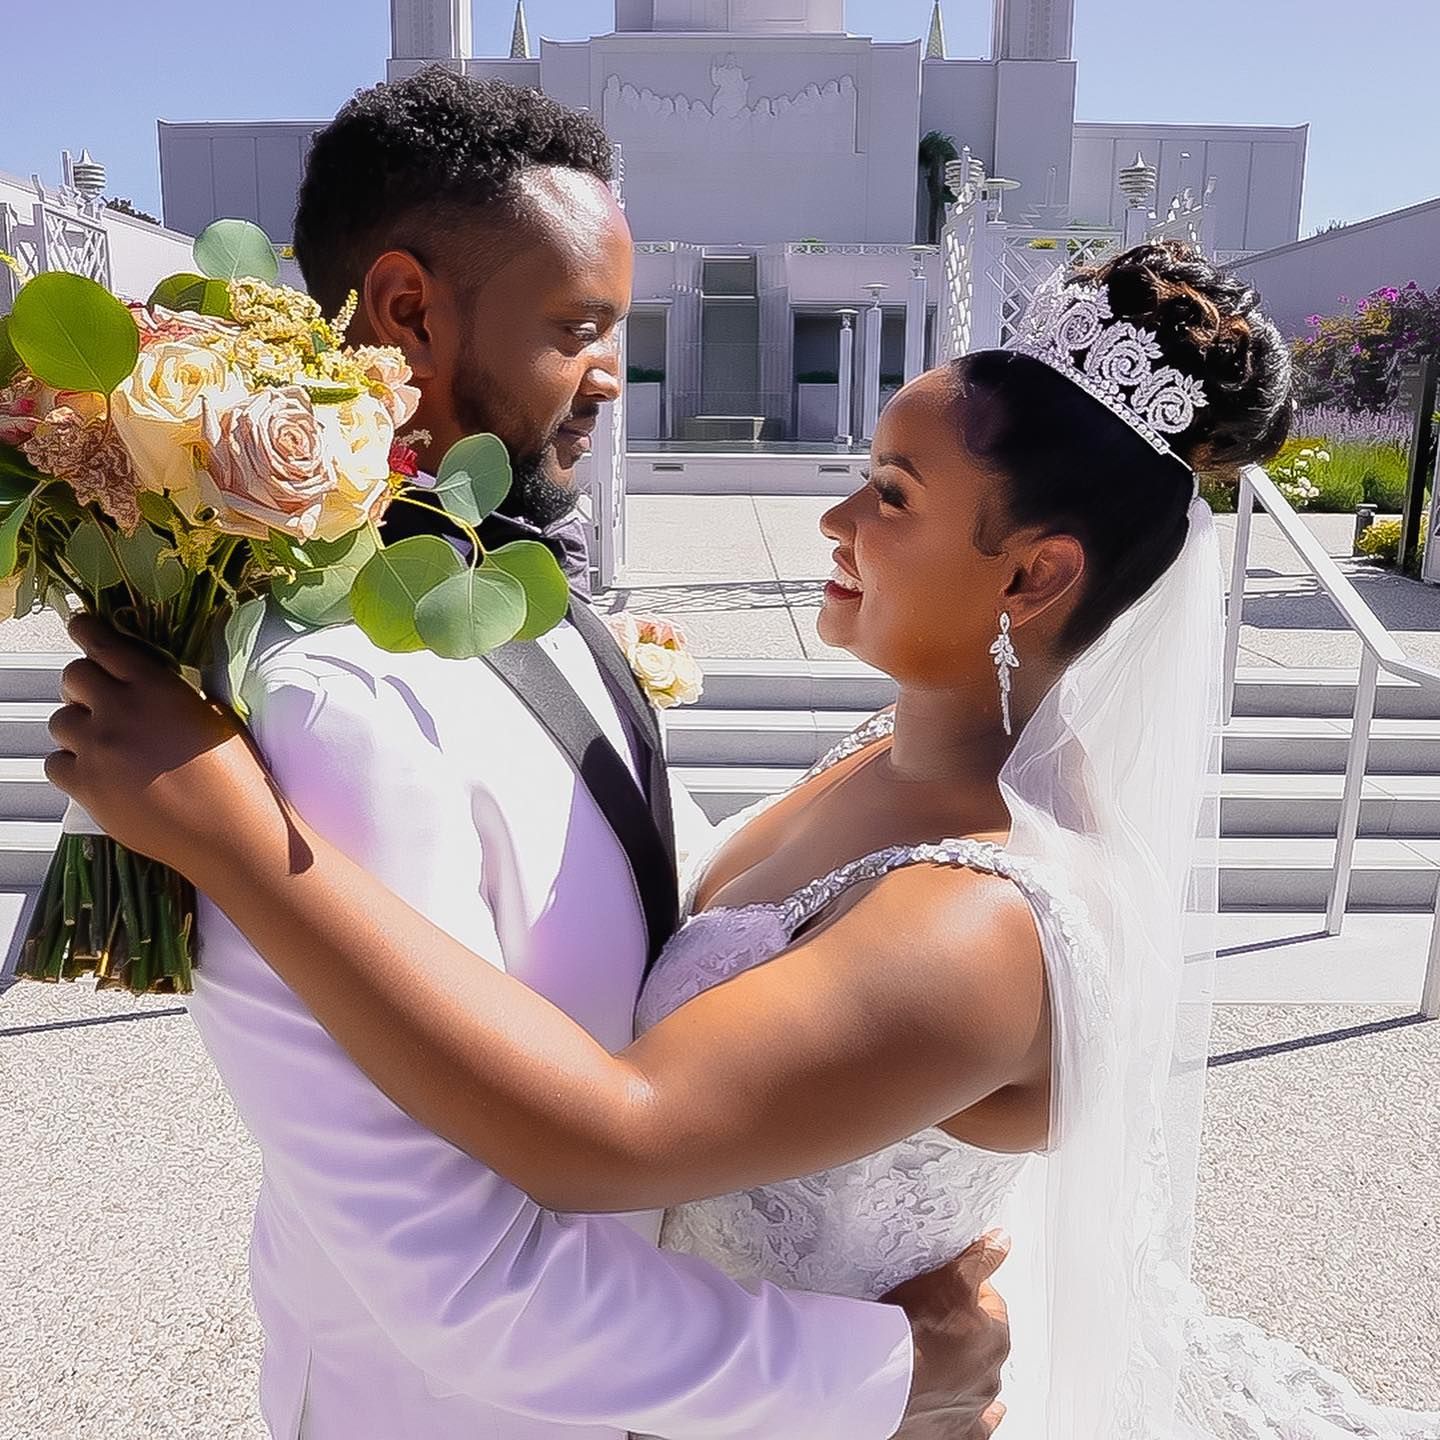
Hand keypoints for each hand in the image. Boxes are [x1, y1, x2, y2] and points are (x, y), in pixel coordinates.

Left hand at [45, 615, 276, 875]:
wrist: (229, 834)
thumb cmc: (238, 776)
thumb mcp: (215, 718)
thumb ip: (174, 696)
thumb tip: (150, 689)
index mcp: (156, 688)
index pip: (103, 644)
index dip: (87, 629)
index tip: (82, 626)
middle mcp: (118, 712)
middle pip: (72, 677)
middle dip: (84, 684)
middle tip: (103, 701)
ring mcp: (96, 751)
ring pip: (59, 721)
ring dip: (78, 726)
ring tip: (104, 744)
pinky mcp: (86, 788)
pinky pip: (56, 763)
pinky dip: (71, 764)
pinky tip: (97, 772)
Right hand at [887, 1231, 1010, 1438]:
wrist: (880, 1377)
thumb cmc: (915, 1329)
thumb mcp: (952, 1278)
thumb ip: (981, 1259)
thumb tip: (1002, 1241)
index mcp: (996, 1340)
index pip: (992, 1306)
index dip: (971, 1290)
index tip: (950, 1285)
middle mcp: (989, 1377)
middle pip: (982, 1344)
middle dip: (964, 1331)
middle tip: (933, 1317)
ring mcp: (971, 1407)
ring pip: (976, 1385)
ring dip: (962, 1371)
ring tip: (938, 1356)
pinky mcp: (951, 1432)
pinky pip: (973, 1429)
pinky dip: (975, 1420)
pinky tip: (978, 1416)